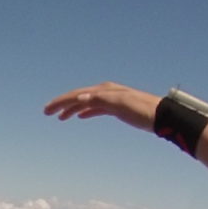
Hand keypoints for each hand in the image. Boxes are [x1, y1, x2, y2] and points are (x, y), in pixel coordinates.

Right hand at [43, 82, 159, 131]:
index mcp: (104, 91)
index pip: (76, 95)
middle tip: (46, 112)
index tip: (46, 110)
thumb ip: (99, 100)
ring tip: (60, 118)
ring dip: (72, 108)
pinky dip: (85, 111)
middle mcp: (106, 92)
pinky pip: (96, 108)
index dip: (60, 102)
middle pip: (78, 97)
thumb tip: (79, 98)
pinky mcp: (116, 107)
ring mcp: (111, 99)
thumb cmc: (141, 110)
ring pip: (85, 102)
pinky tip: (80, 117)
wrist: (161, 116)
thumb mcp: (120, 104)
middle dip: (62, 104)